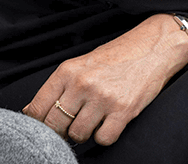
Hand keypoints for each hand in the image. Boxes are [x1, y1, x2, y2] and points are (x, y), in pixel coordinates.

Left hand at [21, 13, 187, 145]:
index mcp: (68, 71)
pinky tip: (112, 121)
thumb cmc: (119, 55)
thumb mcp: (83, 64)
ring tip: (97, 117)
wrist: (156, 47)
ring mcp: (103, 97)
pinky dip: (106, 135)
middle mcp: (83, 83)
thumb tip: (31, 112)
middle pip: (55, 126)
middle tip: (75, 122)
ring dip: (86, 132)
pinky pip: (102, 139)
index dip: (39, 124)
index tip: (48, 125)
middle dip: (62, 130)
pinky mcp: (123, 110)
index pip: (37, 110)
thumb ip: (59, 87)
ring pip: (78, 135)